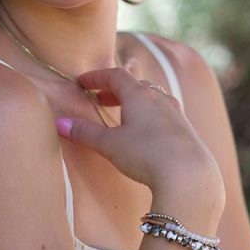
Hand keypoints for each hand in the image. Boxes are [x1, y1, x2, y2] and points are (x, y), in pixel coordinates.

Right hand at [58, 67, 223, 213]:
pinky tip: (147, 131)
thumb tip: (60, 124)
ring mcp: (176, 113)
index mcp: (139, 95)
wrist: (189, 174)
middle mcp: (160, 98)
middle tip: (99, 99)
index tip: (82, 82)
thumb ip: (85, 133)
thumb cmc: (147, 154)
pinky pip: (165, 113)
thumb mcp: (110, 145)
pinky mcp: (186, 130)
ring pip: (153, 98)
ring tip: (123, 113)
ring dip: (134, 101)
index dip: (96, 77)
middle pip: (135, 85)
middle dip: (115, 90)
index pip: (115, 75)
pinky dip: (150, 114)